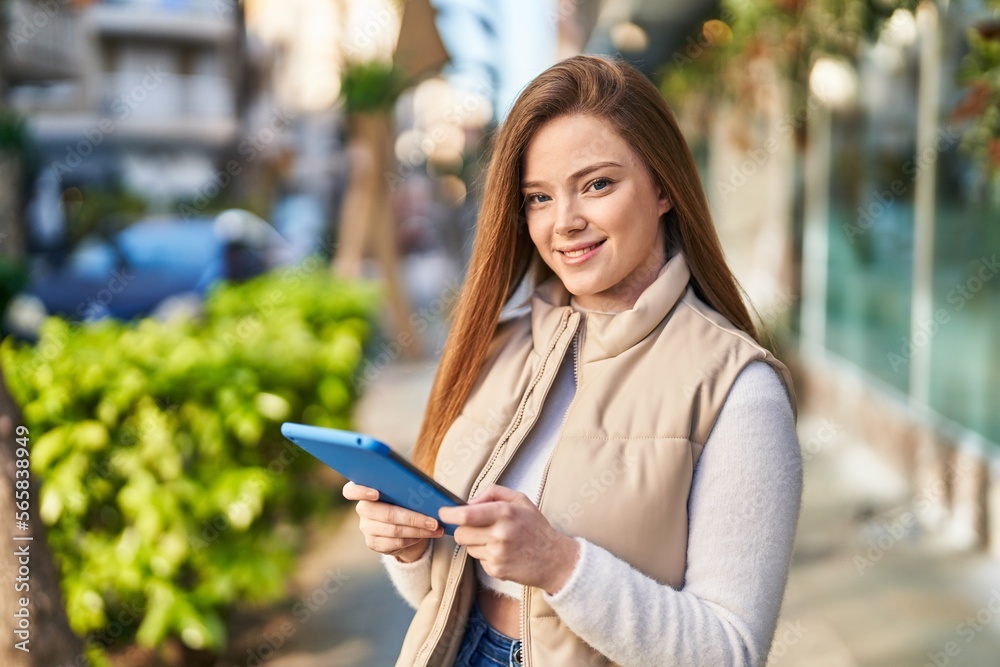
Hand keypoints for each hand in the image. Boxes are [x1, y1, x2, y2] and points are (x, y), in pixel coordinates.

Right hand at [342, 481, 443, 561]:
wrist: (402, 523)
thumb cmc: (404, 499)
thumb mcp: (404, 490)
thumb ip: (406, 487)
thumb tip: (428, 491)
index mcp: (365, 490)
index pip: (351, 490)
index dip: (361, 492)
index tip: (376, 493)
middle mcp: (362, 509)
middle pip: (385, 514)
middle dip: (413, 517)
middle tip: (433, 520)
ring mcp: (366, 527)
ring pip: (394, 530)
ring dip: (418, 530)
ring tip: (436, 528)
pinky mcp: (373, 543)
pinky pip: (395, 543)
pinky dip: (413, 539)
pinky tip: (426, 535)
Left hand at [438, 484, 578, 594]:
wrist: (554, 560)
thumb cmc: (536, 528)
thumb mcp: (520, 500)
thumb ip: (493, 493)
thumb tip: (468, 501)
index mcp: (505, 513)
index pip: (466, 515)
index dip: (449, 514)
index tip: (443, 512)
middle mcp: (500, 535)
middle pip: (461, 533)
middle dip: (462, 529)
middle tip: (473, 527)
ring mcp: (497, 555)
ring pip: (468, 547)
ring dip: (475, 542)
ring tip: (496, 540)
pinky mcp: (496, 571)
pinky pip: (478, 560)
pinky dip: (485, 555)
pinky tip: (502, 553)